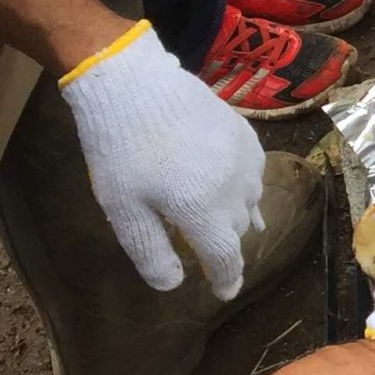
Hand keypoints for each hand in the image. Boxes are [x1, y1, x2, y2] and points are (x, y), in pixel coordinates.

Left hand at [59, 22, 266, 298]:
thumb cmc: (120, 147)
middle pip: (236, 231)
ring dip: (234, 215)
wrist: (133, 81)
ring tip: (216, 215)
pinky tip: (223, 181)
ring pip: (250, 202)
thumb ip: (151, 251)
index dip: (225, 280)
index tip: (223, 293)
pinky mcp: (246, 134)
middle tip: (200, 244)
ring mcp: (244, 159)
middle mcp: (235, 189)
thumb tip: (174, 285)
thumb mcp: (122, 208)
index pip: (225, 258)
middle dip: (222, 242)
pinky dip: (242, 186)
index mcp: (203, 210)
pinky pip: (254, 173)